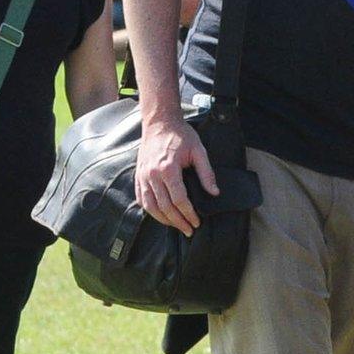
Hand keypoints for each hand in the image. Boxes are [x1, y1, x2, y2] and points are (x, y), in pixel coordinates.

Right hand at [137, 115, 217, 235]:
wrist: (159, 123)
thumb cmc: (181, 136)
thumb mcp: (199, 151)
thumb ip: (207, 173)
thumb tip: (214, 193)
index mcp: (168, 168)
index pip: (179, 199)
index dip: (188, 213)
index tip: (196, 222)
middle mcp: (152, 174)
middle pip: (165, 206)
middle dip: (178, 221)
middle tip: (189, 230)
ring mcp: (143, 176)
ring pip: (150, 206)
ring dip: (163, 219)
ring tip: (176, 226)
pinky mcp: (138, 176)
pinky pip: (141, 198)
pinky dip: (150, 210)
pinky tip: (160, 216)